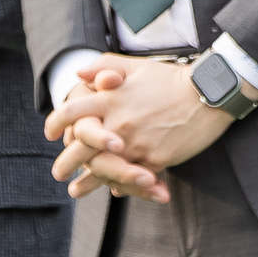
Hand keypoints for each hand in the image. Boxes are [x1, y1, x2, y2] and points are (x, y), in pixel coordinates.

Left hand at [44, 55, 235, 197]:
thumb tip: (80, 74)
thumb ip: (105, 66)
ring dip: (87, 183)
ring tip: (76, 190)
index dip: (55, 123)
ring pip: (103, 170)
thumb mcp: (136, 66)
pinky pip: (131, 179)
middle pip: (80, 149)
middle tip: (59, 172)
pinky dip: (121, 186)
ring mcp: (136, 144)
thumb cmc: (171, 78)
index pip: (71, 112)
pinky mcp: (155, 160)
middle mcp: (118, 123)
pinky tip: (114, 190)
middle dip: (65, 163)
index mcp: (110, 99)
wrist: (207, 94)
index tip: (49, 133)